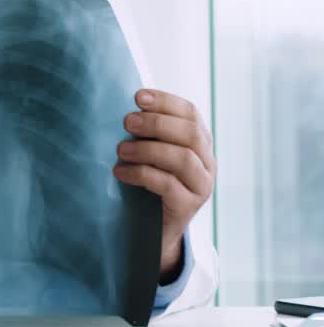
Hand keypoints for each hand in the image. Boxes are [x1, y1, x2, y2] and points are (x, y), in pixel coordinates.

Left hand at [113, 89, 215, 280]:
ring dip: (148, 150)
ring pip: (183, 159)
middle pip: (190, 133)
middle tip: (126, 122)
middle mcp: (206, 161)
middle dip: (156, 123)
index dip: (166, 101)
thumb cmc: (146, 181)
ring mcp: (201, 185)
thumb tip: (121, 106)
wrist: (152, 229)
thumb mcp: (148, 152)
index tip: (137, 96)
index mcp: (198, 142)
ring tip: (120, 150)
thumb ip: (144, 132)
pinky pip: (169, 185)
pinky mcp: (189, 206)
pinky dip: (142, 174)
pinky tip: (120, 172)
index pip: (190, 113)